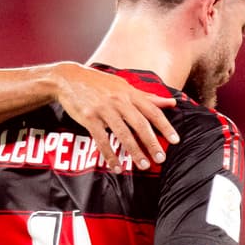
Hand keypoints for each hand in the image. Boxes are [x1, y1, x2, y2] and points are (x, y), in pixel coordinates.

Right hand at [53, 62, 177, 170]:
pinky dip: (110, 154)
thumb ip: (147, 97)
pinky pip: (102, 140)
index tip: (175, 141)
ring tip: (143, 165)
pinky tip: (116, 166)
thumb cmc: (99, 84)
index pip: (152, 111)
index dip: (165, 126)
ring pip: (123, 134)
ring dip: (134, 151)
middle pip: (140, 124)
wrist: (69, 78)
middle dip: (152, 143)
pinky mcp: (89, 118)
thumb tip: (171, 103)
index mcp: (130, 93)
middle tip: (160, 158)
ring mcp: (104, 110)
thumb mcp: (124, 86)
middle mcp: (119, 101)